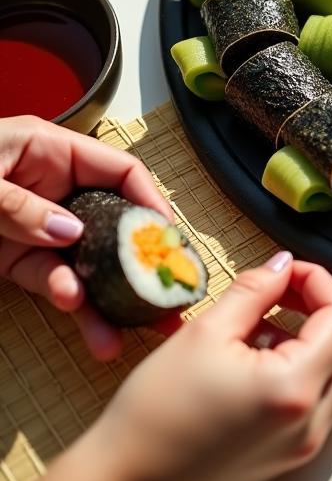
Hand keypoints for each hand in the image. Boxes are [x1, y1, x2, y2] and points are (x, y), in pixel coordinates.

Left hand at [0, 115, 170, 358]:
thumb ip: (22, 205)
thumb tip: (70, 231)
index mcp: (51, 150)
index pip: (120, 170)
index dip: (149, 199)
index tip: (166, 236)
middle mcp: (52, 186)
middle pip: (109, 220)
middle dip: (135, 260)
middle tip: (161, 296)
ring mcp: (34, 224)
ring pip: (82, 259)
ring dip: (101, 295)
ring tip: (115, 330)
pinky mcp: (12, 257)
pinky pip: (48, 277)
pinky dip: (63, 295)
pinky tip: (73, 309)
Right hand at [45, 255, 331, 480]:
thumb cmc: (155, 411)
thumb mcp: (204, 332)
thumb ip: (255, 289)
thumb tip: (283, 264)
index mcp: (295, 388)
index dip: (320, 282)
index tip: (285, 272)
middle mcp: (314, 421)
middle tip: (288, 292)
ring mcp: (306, 443)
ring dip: (322, 338)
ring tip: (266, 324)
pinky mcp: (292, 454)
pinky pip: (325, 399)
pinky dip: (310, 368)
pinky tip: (261, 357)